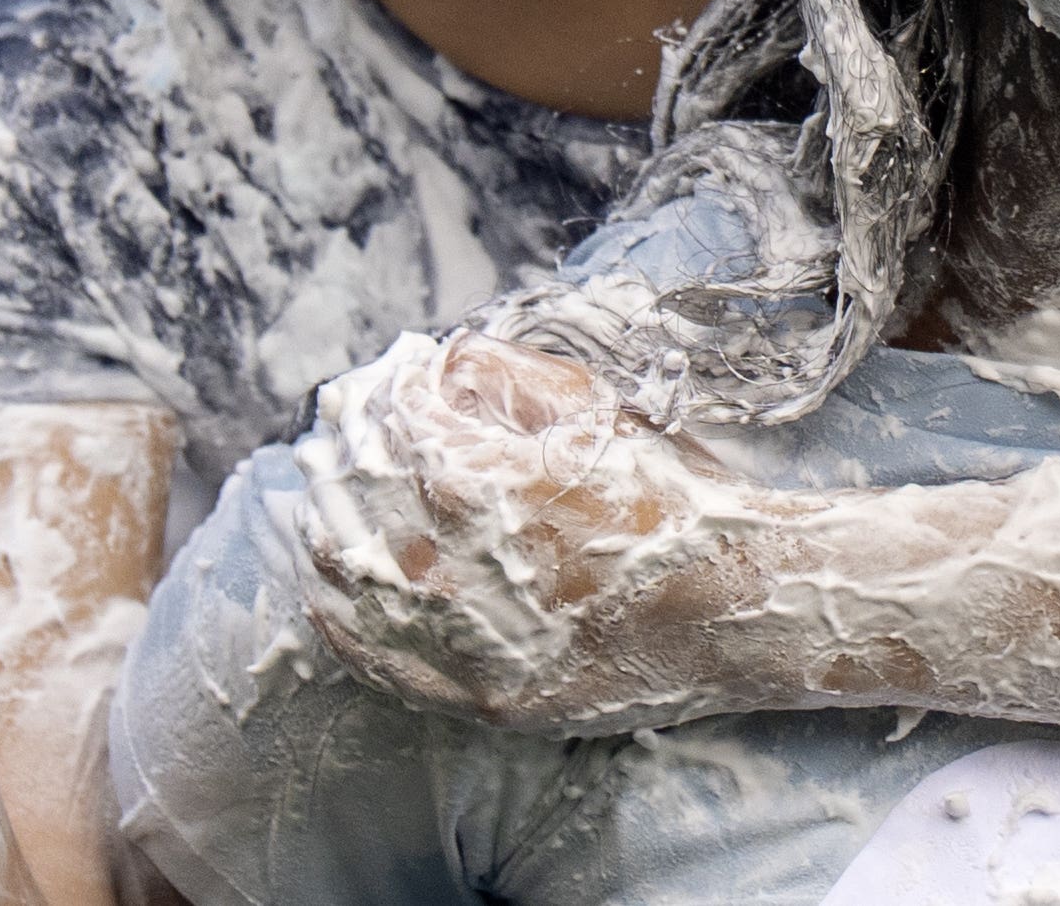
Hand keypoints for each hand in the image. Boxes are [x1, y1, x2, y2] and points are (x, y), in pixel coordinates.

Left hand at [294, 333, 701, 712]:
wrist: (739, 605)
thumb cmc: (676, 497)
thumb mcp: (600, 409)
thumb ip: (511, 378)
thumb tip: (442, 361)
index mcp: (483, 482)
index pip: (394, 423)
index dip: (383, 387)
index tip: (387, 370)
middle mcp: (458, 568)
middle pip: (357, 497)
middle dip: (340, 446)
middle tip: (333, 422)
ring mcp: (465, 643)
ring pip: (352, 582)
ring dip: (325, 525)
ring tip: (321, 491)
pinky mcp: (483, 697)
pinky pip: (381, 664)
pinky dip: (339, 621)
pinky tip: (324, 590)